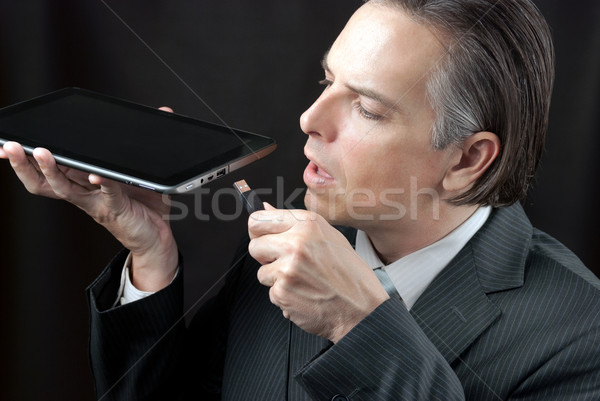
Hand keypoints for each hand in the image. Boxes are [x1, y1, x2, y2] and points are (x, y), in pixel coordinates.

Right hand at [0, 107, 177, 290]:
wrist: (157, 239)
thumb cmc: (145, 207)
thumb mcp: (141, 170)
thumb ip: (147, 142)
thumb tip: (163, 111)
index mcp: (84, 183)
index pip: (50, 168)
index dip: (28, 158)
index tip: (10, 144)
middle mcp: (85, 193)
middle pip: (45, 179)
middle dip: (26, 162)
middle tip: (12, 146)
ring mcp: (97, 203)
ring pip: (64, 188)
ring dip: (51, 169)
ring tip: (42, 153)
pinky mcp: (116, 209)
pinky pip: (106, 193)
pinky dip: (101, 182)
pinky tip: (95, 174)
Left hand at [248, 205, 388, 342]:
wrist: (363, 309)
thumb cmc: (350, 275)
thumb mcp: (328, 237)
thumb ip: (293, 223)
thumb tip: (266, 208)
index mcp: (307, 224)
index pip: (258, 219)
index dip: (258, 231)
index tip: (264, 238)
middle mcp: (296, 243)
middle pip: (254, 246)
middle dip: (265, 257)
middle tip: (287, 263)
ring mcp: (287, 268)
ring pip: (261, 272)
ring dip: (276, 279)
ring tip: (302, 281)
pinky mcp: (282, 292)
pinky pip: (271, 293)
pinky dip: (284, 296)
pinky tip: (304, 294)